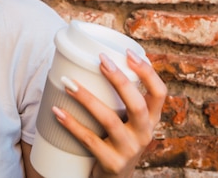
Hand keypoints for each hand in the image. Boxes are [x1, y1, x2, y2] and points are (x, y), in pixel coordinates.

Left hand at [52, 50, 166, 177]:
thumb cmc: (117, 141)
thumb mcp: (129, 122)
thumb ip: (122, 99)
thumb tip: (96, 61)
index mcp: (151, 119)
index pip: (160, 93)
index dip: (148, 72)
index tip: (129, 54)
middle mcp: (145, 134)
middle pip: (137, 104)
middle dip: (119, 80)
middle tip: (100, 61)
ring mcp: (129, 150)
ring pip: (110, 120)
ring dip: (87, 99)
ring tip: (68, 84)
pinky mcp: (112, 163)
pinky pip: (89, 140)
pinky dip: (72, 124)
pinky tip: (58, 111)